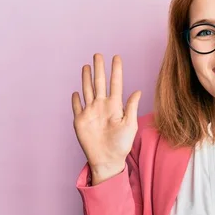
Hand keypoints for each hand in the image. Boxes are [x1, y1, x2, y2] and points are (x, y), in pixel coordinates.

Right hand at [71, 54, 140, 176]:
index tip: (117, 57)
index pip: (115, 83)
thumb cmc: (122, 144)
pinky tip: (76, 91)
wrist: (108, 160)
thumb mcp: (130, 125)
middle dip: (99, 68)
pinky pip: (77, 106)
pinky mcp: (80, 120)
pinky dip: (76, 99)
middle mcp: (102, 106)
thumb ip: (132, 108)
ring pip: (88, 90)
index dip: (116, 70)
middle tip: (98, 54)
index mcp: (115, 106)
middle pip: (99, 82)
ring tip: (87, 66)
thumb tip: (138, 91)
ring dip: (86, 78)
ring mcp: (90, 112)